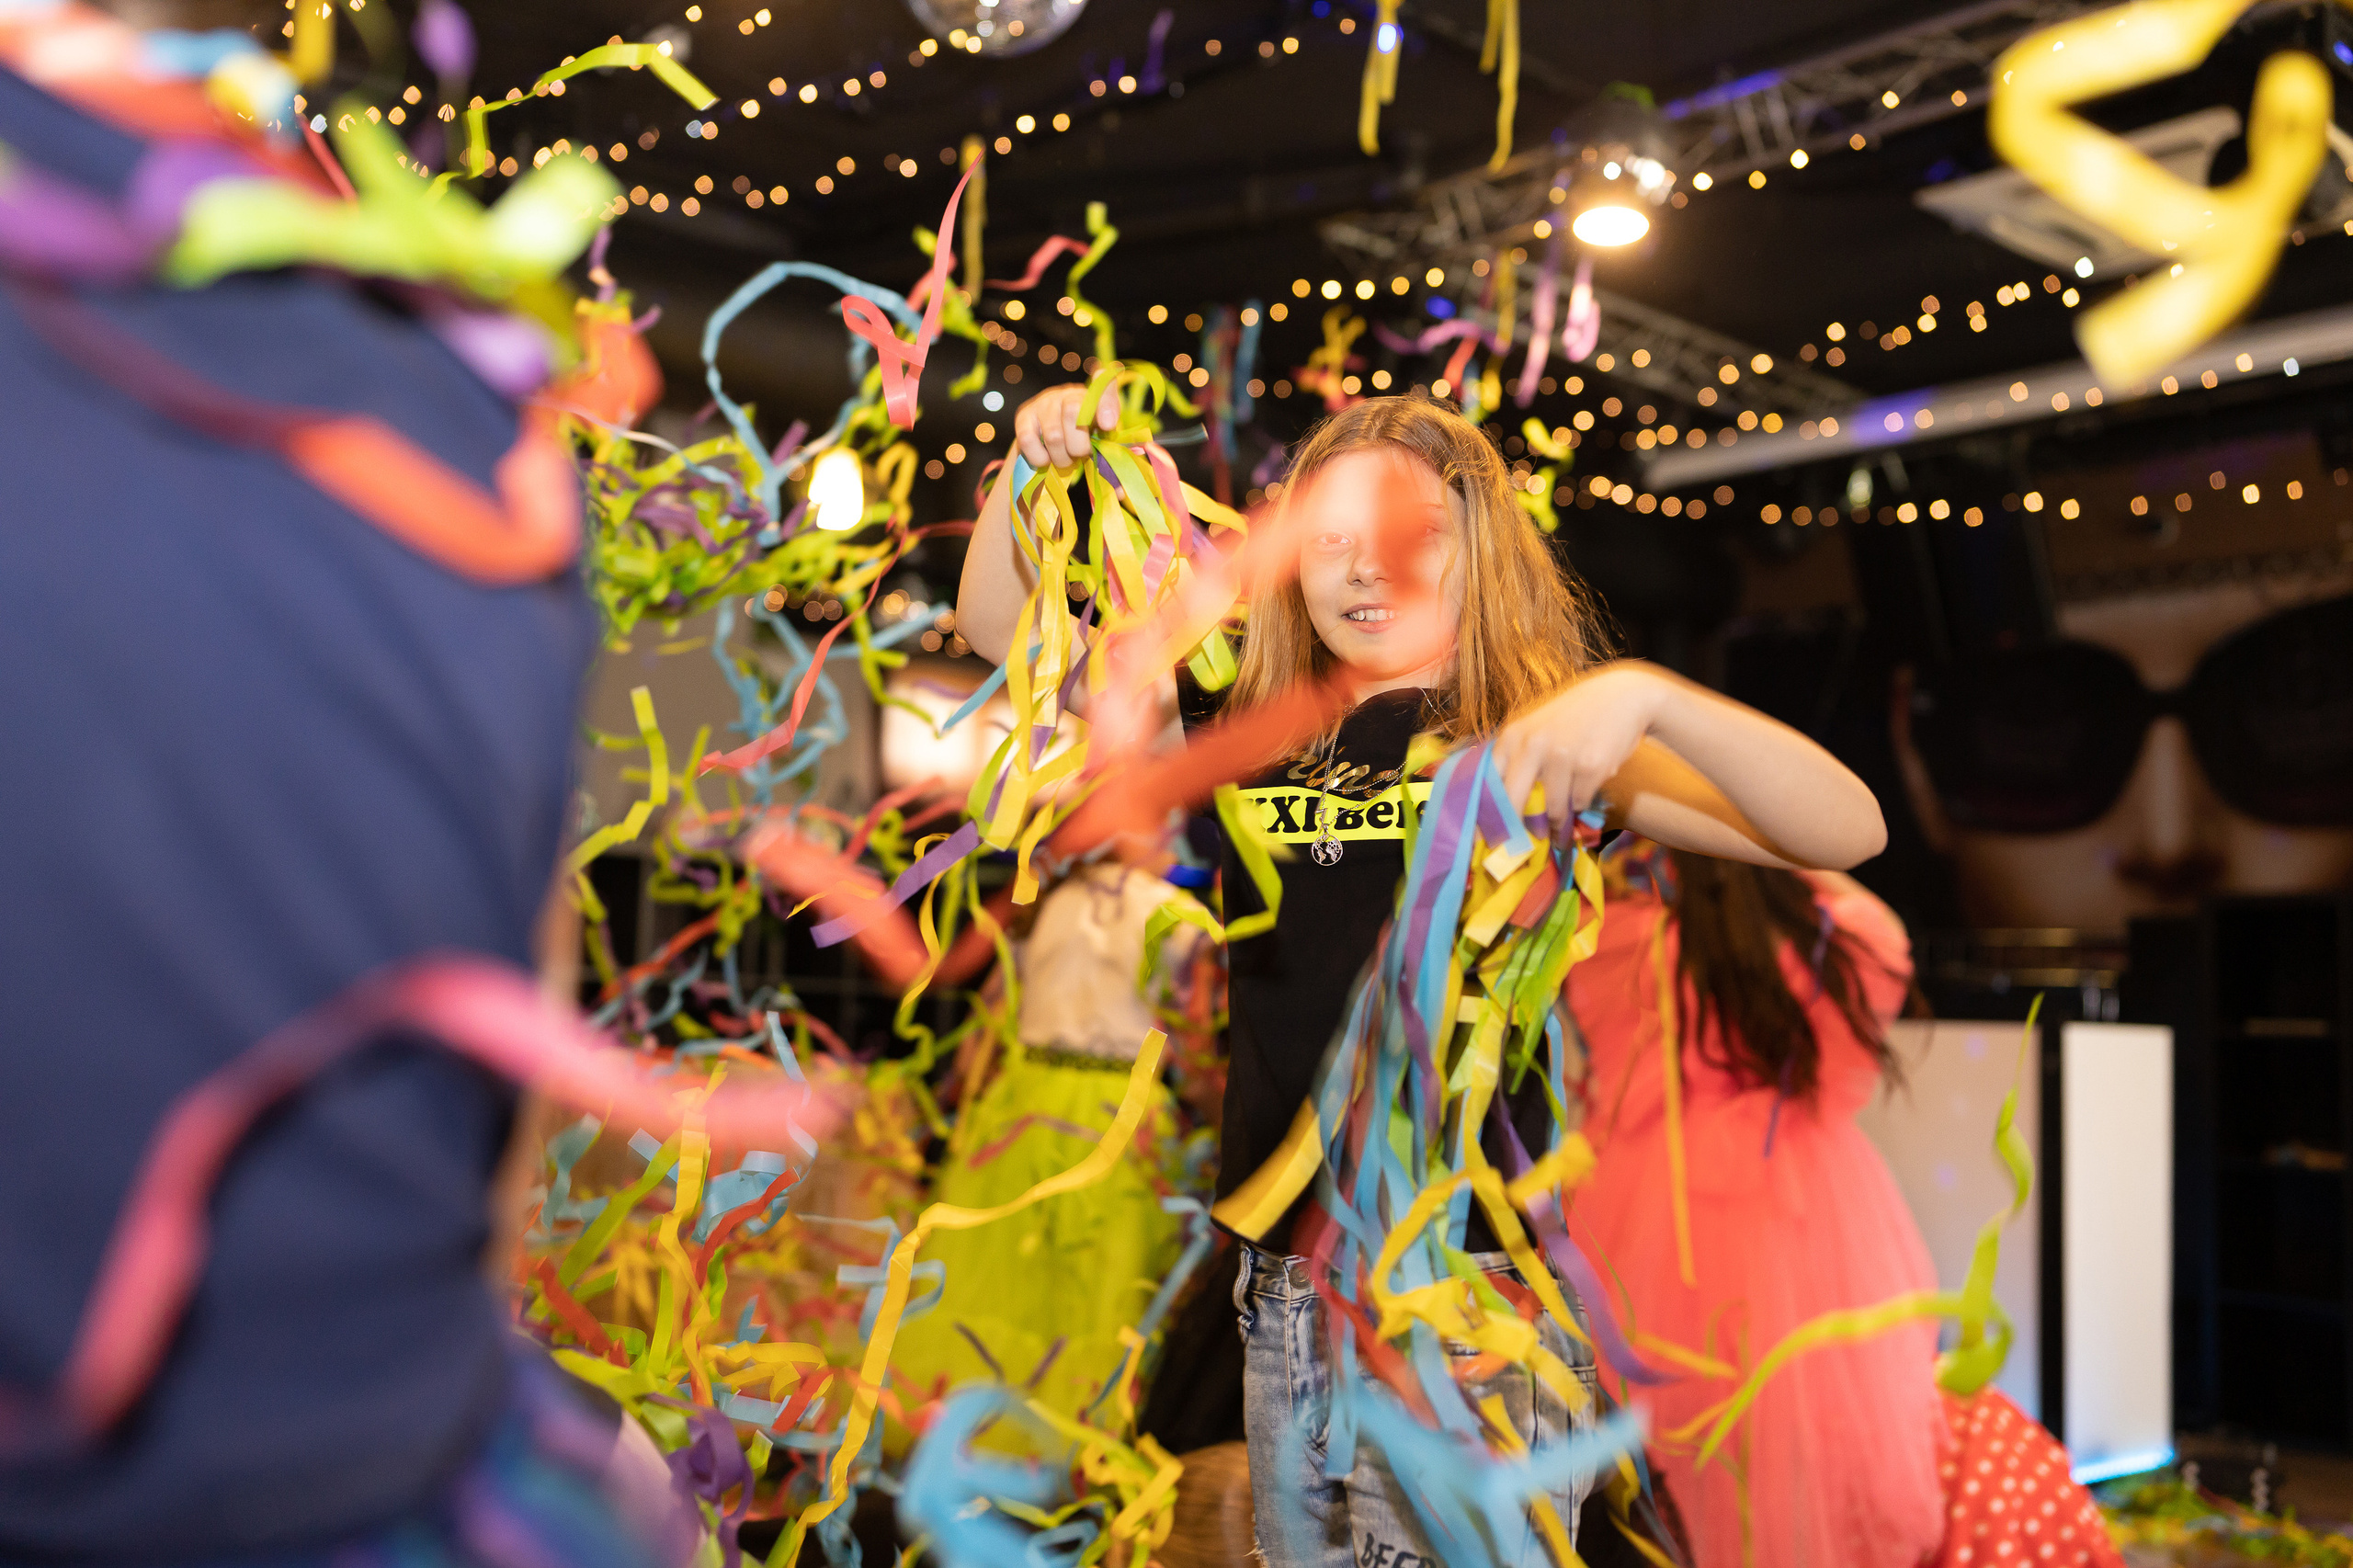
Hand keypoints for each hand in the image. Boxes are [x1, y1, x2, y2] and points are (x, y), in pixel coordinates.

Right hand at [1012, 384, 1119, 470]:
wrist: (1047, 441)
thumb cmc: (1081, 443)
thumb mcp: (1100, 445)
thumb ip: (1111, 460)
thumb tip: (1120, 493)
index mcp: (1095, 397)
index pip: (1104, 383)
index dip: (1106, 402)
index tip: (1108, 425)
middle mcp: (1069, 393)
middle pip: (1074, 413)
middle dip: (1079, 446)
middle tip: (1079, 455)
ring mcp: (1045, 402)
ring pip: (1053, 434)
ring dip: (1060, 457)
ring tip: (1064, 460)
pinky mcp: (1024, 415)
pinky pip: (1029, 440)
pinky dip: (1039, 458)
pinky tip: (1045, 459)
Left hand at [1492, 664, 1665, 837]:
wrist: (1622, 697)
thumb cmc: (1574, 717)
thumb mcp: (1536, 728)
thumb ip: (1517, 759)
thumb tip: (1502, 809)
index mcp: (1513, 736)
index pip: (1488, 783)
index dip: (1486, 815)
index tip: (1484, 840)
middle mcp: (1532, 745)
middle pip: (1513, 804)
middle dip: (1516, 832)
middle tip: (1520, 848)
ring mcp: (1562, 756)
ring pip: (1552, 810)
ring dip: (1557, 826)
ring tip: (1559, 836)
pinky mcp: (1590, 767)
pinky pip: (1579, 803)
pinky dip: (1581, 806)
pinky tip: (1584, 797)